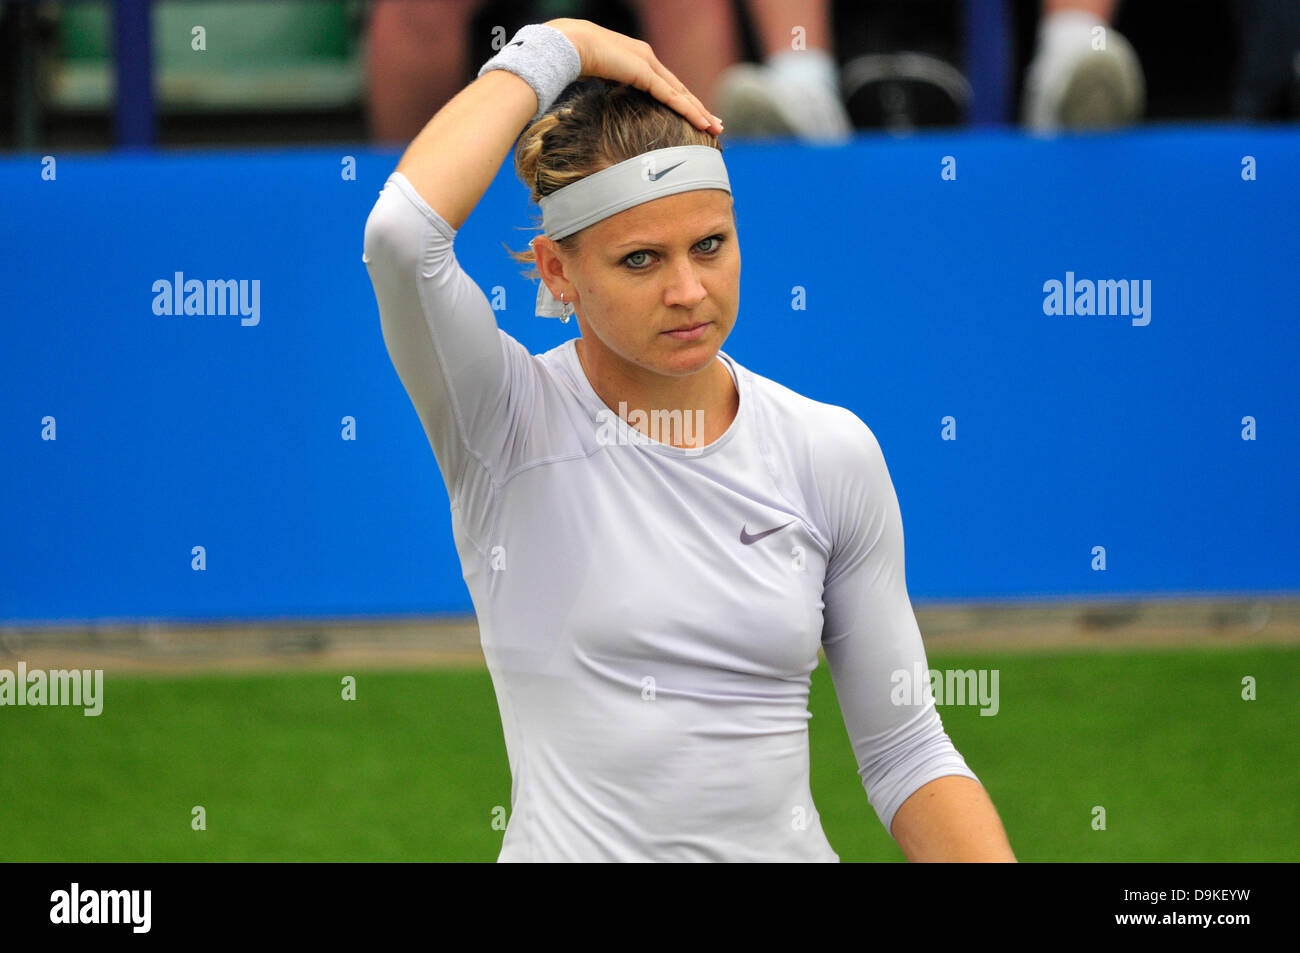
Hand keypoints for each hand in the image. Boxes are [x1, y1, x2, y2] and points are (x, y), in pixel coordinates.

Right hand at [545, 18, 722, 134]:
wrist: (569, 44)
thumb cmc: (574, 58)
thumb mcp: (597, 73)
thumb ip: (607, 82)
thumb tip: (604, 96)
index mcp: (636, 58)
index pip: (665, 84)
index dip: (681, 100)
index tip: (694, 114)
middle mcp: (647, 58)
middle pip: (678, 89)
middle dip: (698, 108)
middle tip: (715, 124)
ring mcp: (648, 64)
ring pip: (680, 94)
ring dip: (700, 112)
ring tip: (715, 128)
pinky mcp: (645, 73)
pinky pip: (672, 97)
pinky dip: (688, 111)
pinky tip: (702, 122)